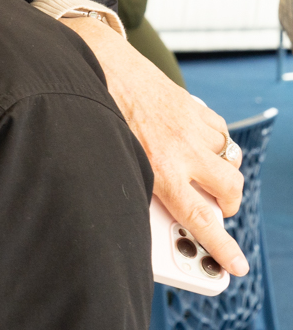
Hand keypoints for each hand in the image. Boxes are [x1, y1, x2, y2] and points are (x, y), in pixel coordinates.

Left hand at [60, 15, 246, 274]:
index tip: (236, 266)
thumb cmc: (93, 113)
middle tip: (216, 209)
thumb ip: (135, 183)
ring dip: (219, 172)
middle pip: (229, 190)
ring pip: (228, 160)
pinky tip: (195, 143)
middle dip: (227, 205)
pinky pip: (219, 132)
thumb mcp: (110, 158)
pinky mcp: (193, 106)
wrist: (95, 63)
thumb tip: (148, 211)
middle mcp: (182, 150)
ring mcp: (192, 127)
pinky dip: (213, 142)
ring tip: (202, 175)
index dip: (220, 247)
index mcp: (157, 170)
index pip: (199, 219)